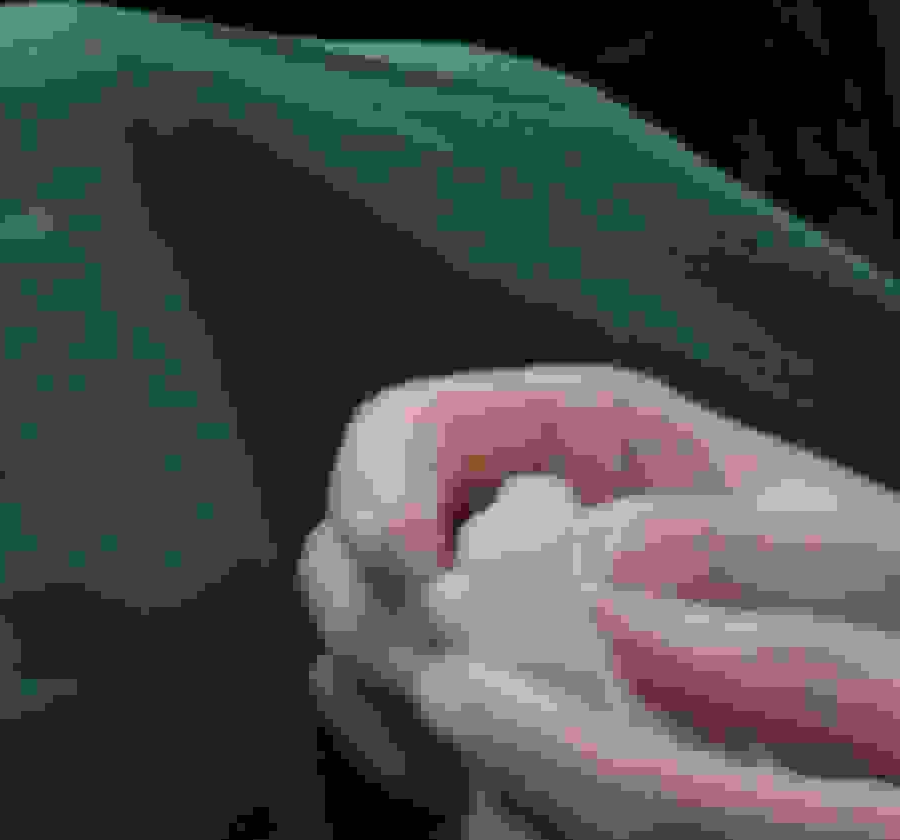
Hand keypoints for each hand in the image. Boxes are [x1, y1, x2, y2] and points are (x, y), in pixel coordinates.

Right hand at [305, 365, 899, 831]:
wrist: (868, 689)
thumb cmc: (863, 599)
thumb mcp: (825, 548)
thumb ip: (720, 537)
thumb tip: (584, 557)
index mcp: (578, 441)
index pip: (412, 425)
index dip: (379, 482)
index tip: (413, 566)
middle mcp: (512, 509)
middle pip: (356, 528)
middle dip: (377, 606)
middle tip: (452, 677)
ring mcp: (483, 602)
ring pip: (351, 614)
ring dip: (386, 676)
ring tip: (470, 733)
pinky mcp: (476, 684)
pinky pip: (367, 695)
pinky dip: (388, 735)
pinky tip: (452, 775)